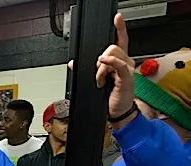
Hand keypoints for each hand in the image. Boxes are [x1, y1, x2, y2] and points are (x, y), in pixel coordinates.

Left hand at [68, 14, 135, 128]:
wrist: (117, 112)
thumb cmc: (108, 98)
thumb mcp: (94, 82)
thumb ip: (86, 71)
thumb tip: (73, 63)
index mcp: (119, 61)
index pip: (121, 40)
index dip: (120, 28)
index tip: (117, 18)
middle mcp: (125, 62)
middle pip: (112, 47)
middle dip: (98, 61)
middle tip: (97, 77)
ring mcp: (127, 68)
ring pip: (112, 54)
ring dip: (100, 69)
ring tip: (100, 82)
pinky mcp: (127, 77)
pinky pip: (118, 64)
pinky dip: (109, 62)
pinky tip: (102, 62)